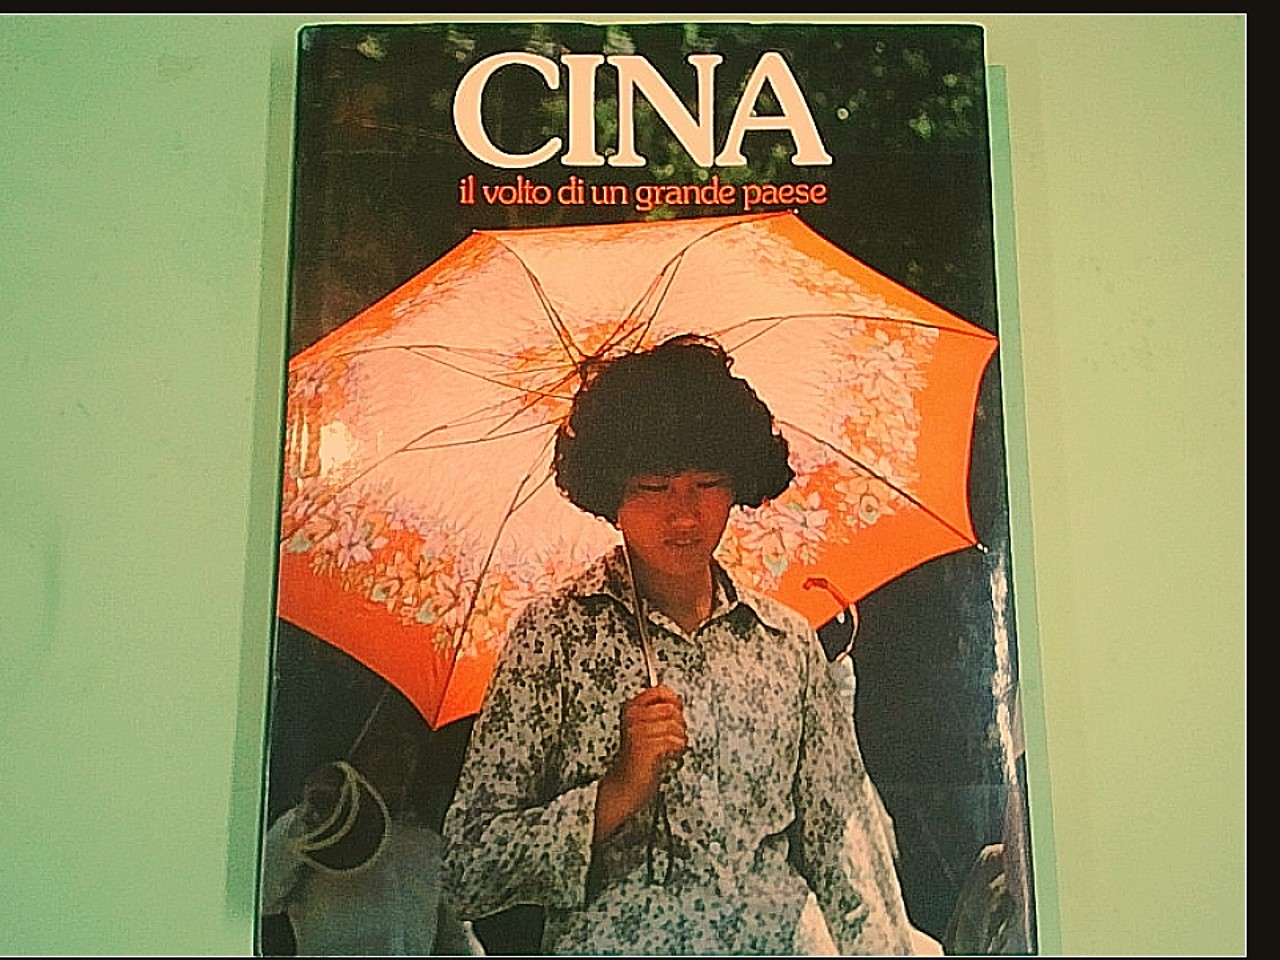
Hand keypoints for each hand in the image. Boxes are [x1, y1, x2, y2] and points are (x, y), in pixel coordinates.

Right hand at [593, 684, 686, 842]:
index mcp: (630, 708)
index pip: (659, 690)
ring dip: (678, 740)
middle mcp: (632, 717)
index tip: (676, 710)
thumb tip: (677, 701)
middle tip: (670, 738)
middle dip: (678, 724)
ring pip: (676, 726)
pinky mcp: (646, 746)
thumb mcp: (644, 728)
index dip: (673, 700)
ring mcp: (638, 731)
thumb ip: (658, 713)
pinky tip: (667, 756)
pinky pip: (674, 741)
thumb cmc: (638, 758)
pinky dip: (676, 750)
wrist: (626, 785)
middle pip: (672, 708)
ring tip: (668, 750)